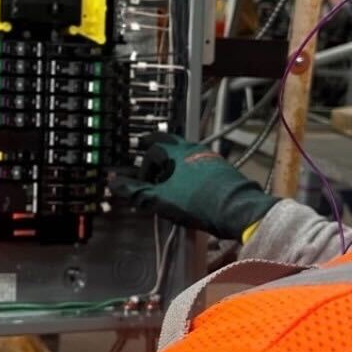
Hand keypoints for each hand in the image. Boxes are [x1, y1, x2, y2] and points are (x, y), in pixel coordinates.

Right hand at [110, 133, 278, 238]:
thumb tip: (114, 183)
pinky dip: (189, 168)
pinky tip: (190, 184)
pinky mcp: (222, 169)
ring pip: (186, 151)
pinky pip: (200, 163)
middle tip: (146, 150)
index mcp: (177, 152)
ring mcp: (210, 157)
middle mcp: (193, 149)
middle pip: (170, 141)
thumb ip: (137, 192)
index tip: (141, 181)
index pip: (152, 149)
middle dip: (156, 147)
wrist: (238, 210)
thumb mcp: (162, 200)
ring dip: (174, 159)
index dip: (142, 165)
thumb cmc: (200, 202)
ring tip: (168, 173)